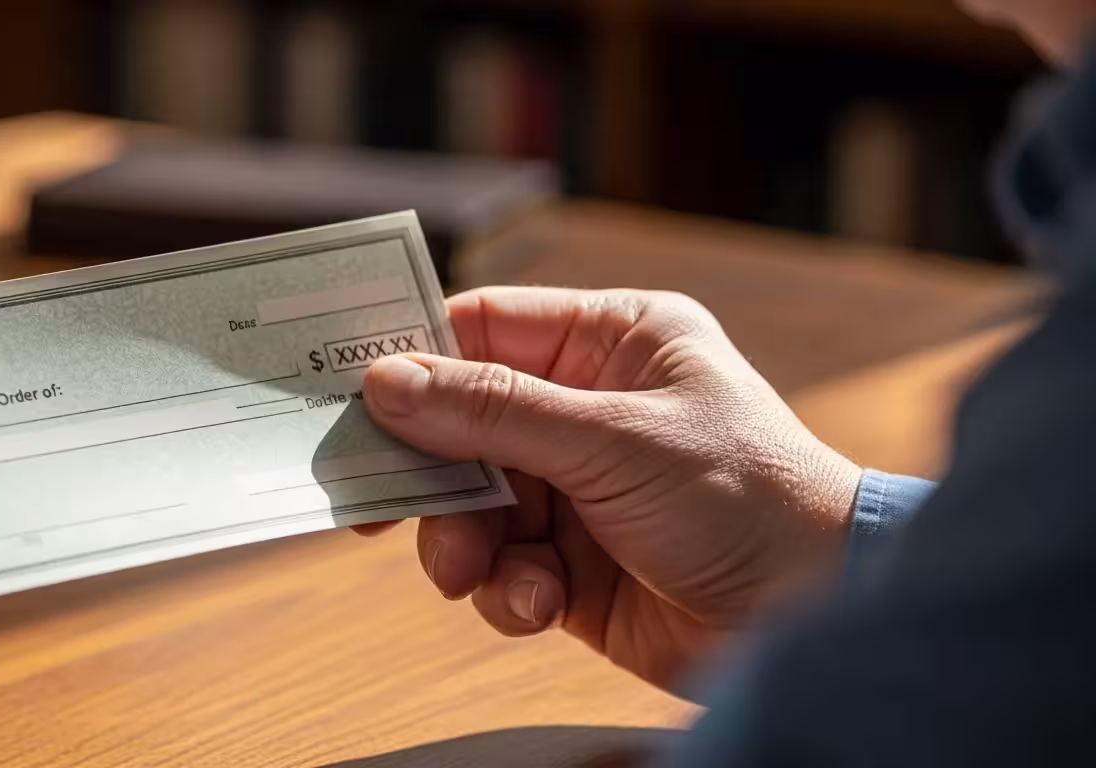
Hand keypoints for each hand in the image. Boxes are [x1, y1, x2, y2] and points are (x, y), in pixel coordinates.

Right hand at [357, 287, 861, 688]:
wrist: (813, 617)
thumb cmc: (745, 499)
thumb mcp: (611, 442)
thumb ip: (492, 413)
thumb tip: (387, 380)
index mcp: (612, 344)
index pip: (486, 331)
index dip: (416, 359)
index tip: (350, 395)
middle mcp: (589, 409)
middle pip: (462, 425)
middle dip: (432, 474)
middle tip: (378, 507)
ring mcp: (578, 488)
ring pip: (471, 505)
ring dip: (462, 544)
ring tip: (473, 573)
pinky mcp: (573, 563)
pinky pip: (503, 567)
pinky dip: (506, 591)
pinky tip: (538, 605)